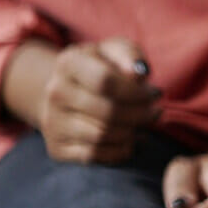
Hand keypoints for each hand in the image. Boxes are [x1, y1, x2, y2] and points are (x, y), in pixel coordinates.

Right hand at [32, 38, 158, 164]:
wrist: (67, 93)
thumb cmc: (101, 69)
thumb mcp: (116, 51)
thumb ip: (130, 56)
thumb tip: (138, 74)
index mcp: (68, 63)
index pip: (106, 82)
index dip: (137, 92)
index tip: (154, 94)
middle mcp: (55, 93)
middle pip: (107, 112)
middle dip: (140, 115)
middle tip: (156, 112)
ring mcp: (52, 122)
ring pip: (102, 136)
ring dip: (132, 133)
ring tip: (144, 124)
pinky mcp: (57, 147)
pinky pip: (95, 155)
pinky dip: (120, 150)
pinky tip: (131, 139)